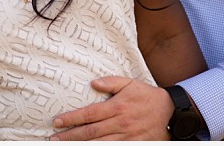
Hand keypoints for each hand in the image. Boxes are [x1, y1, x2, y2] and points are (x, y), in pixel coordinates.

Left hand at [50, 76, 172, 140]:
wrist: (170, 112)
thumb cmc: (147, 96)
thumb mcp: (130, 83)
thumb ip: (111, 82)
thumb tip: (93, 84)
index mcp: (117, 107)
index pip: (89, 114)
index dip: (72, 119)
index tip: (57, 122)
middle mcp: (120, 123)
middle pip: (90, 132)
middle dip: (70, 136)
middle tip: (53, 139)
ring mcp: (126, 136)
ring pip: (99, 144)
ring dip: (80, 145)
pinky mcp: (132, 144)